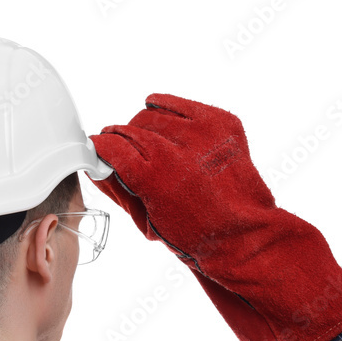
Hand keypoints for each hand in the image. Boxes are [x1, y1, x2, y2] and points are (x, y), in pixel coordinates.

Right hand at [87, 93, 341, 340]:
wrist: (244, 235)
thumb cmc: (196, 235)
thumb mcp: (147, 220)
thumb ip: (119, 189)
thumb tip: (99, 167)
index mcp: (154, 177)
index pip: (112, 146)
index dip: (100, 147)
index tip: (97, 148)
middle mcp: (177, 150)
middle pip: (130, 129)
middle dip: (120, 139)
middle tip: (119, 149)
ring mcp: (202, 133)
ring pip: (153, 114)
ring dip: (143, 126)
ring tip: (147, 143)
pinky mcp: (220, 123)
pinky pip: (180, 105)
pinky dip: (167, 110)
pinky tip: (163, 121)